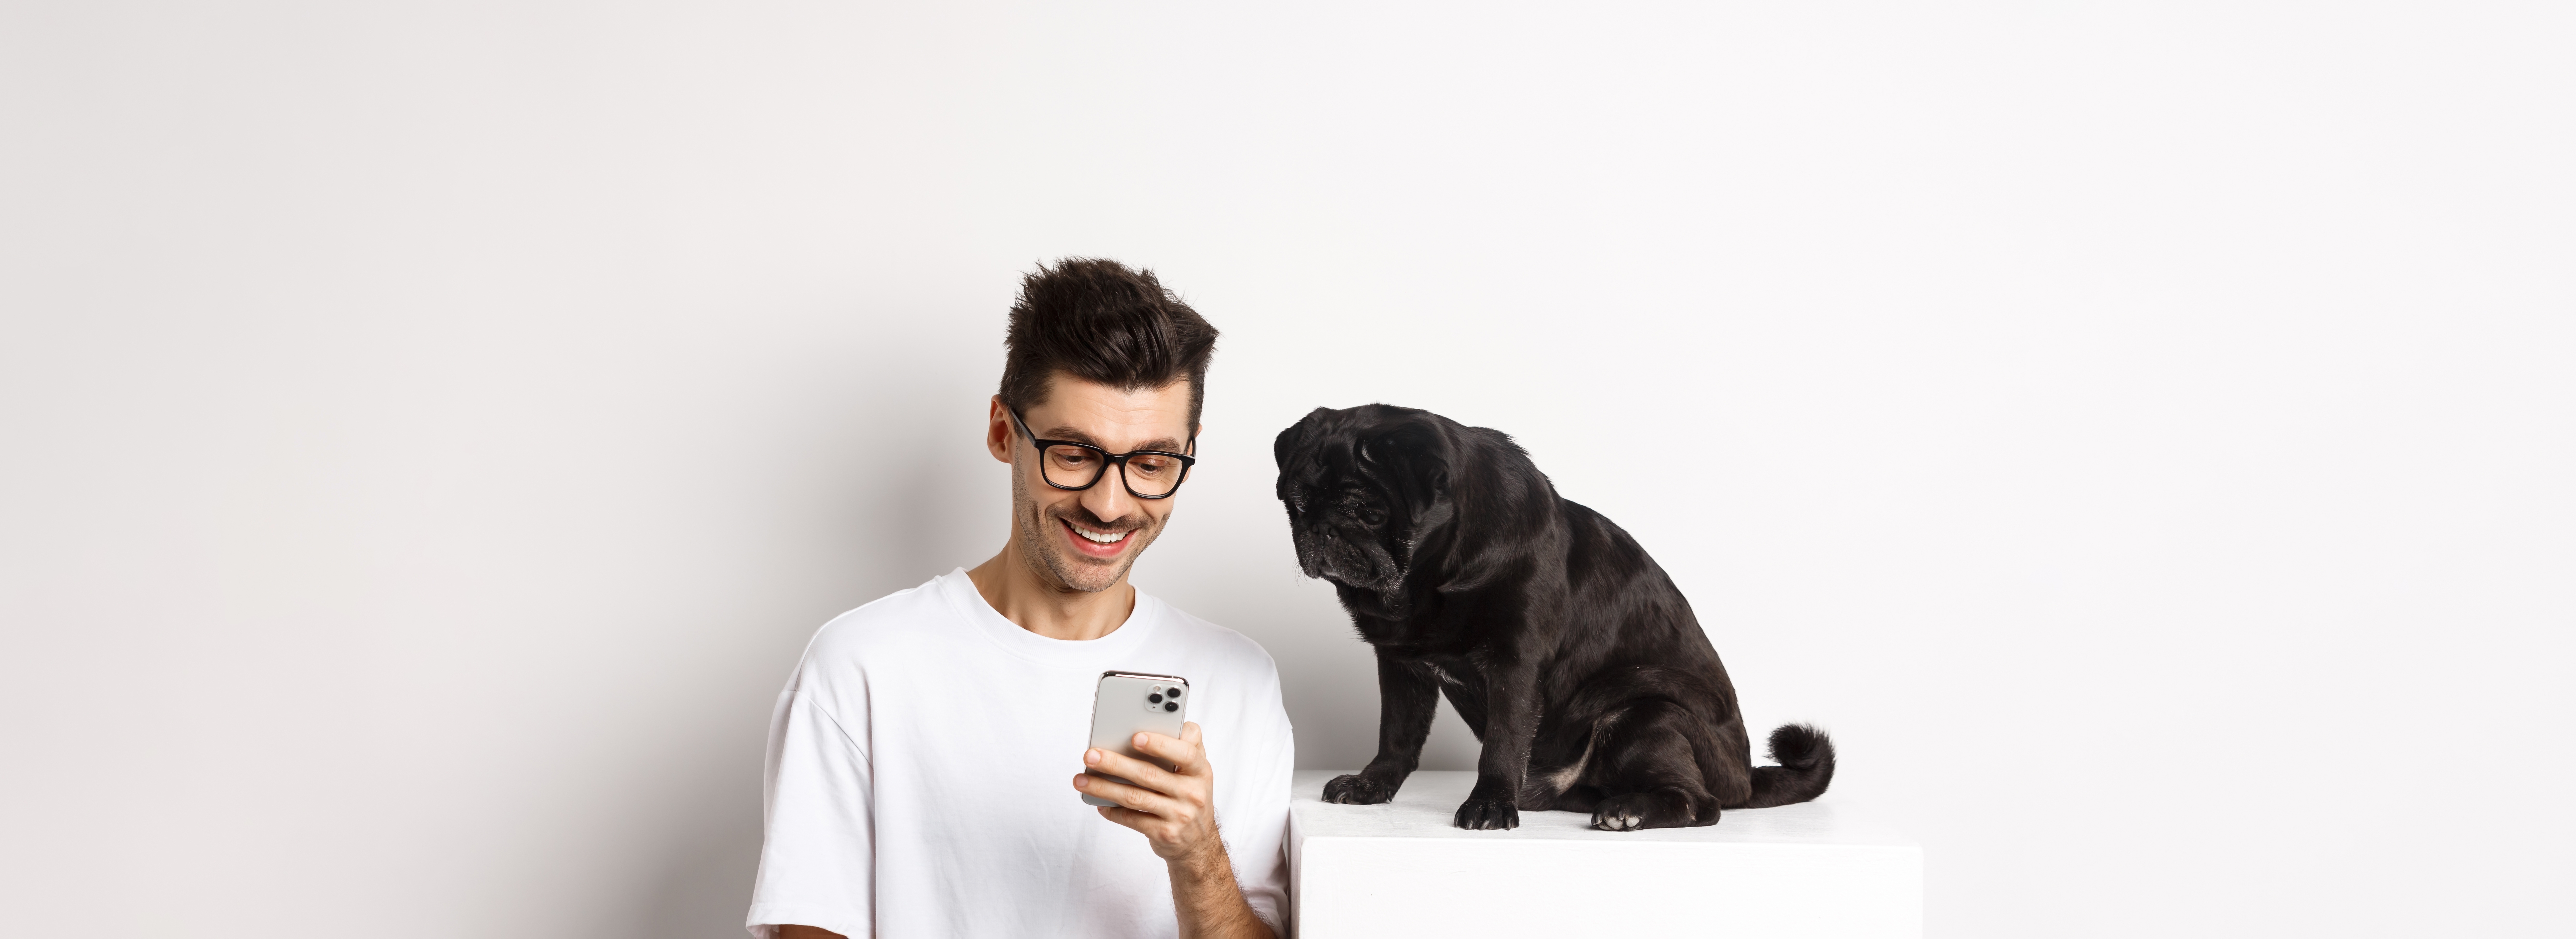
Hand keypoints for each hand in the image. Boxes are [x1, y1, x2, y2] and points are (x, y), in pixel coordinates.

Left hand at [1074, 721, 1221, 862]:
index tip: (1135, 737)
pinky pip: (1132, 819)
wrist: (1199, 842)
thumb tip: (1143, 730)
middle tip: (1090, 755)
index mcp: (1200, 770)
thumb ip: (1182, 748)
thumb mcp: (1196, 771)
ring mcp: (1179, 815)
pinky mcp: (1165, 833)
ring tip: (1081, 780)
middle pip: (1149, 774)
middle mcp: (1193, 792)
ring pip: (1135, 797)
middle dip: (1115, 763)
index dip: (1160, 744)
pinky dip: (1112, 810)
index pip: (1184, 753)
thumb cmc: (1190, 796)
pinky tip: (1098, 802)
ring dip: (1104, 787)